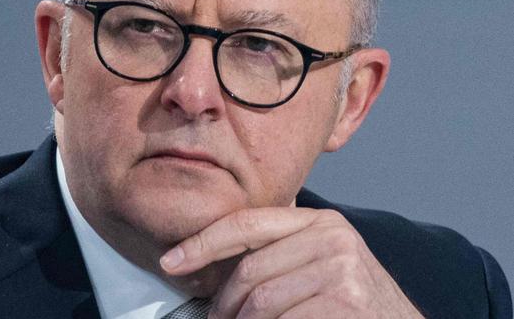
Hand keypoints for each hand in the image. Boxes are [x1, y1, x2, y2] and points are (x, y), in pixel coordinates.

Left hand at [160, 207, 423, 317]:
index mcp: (321, 222)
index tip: (172, 261)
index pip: (248, 224)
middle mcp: (333, 237)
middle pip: (250, 269)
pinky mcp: (346, 301)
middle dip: (222, 303)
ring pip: (261, 301)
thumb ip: (281, 253)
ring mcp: (342, 268)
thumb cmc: (354, 304)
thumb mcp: (322, 264)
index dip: (203, 242)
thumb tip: (216, 266)